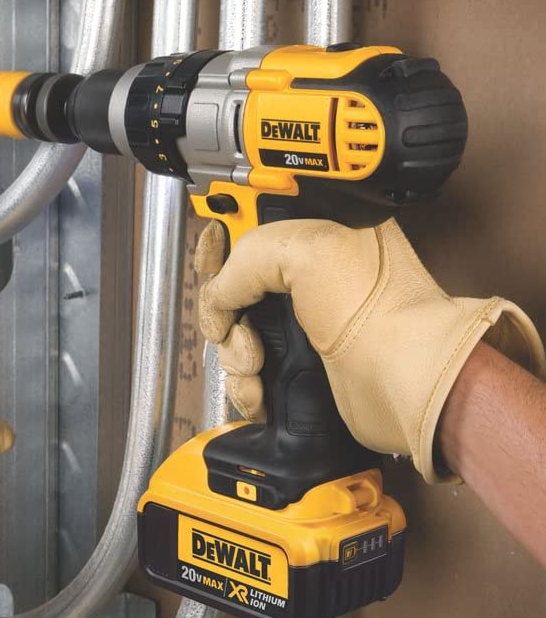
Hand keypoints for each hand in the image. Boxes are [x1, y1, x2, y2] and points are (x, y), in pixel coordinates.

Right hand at [195, 218, 544, 482]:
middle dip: (224, 312)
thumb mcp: (305, 248)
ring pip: (232, 336)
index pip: (246, 227)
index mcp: (314, 235)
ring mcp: (299, 326)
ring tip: (257, 362)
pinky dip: (244, 385)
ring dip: (233, 353)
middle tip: (240, 324)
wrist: (407, 380)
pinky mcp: (296, 368)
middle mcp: (304, 279)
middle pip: (229, 289)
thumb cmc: (382, 311)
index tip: (210, 258)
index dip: (220, 243)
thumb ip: (244, 257)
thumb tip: (218, 296)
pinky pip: (246, 374)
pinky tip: (259, 390)